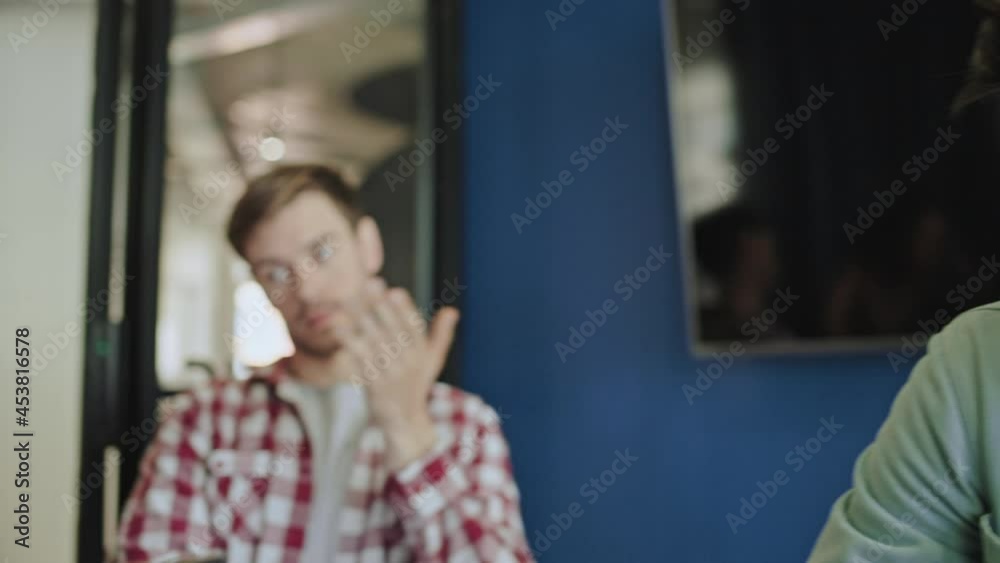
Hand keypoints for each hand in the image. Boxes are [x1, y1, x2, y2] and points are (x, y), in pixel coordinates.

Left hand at [336, 278, 459, 469]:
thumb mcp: (433, 360)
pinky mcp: (372, 384)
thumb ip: (441, 334)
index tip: (394, 290)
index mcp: (422, 353)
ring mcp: (389, 374)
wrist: (404, 422)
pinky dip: (348, 342)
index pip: (414, 328)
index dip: (404, 310)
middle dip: (380, 307)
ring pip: (373, 343)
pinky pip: (358, 360)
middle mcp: (408, 363)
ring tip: (347, 300)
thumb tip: (452, 310)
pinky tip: (337, 326)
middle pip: (392, 331)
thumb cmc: (416, 384)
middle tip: (368, 284)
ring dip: (359, 320)